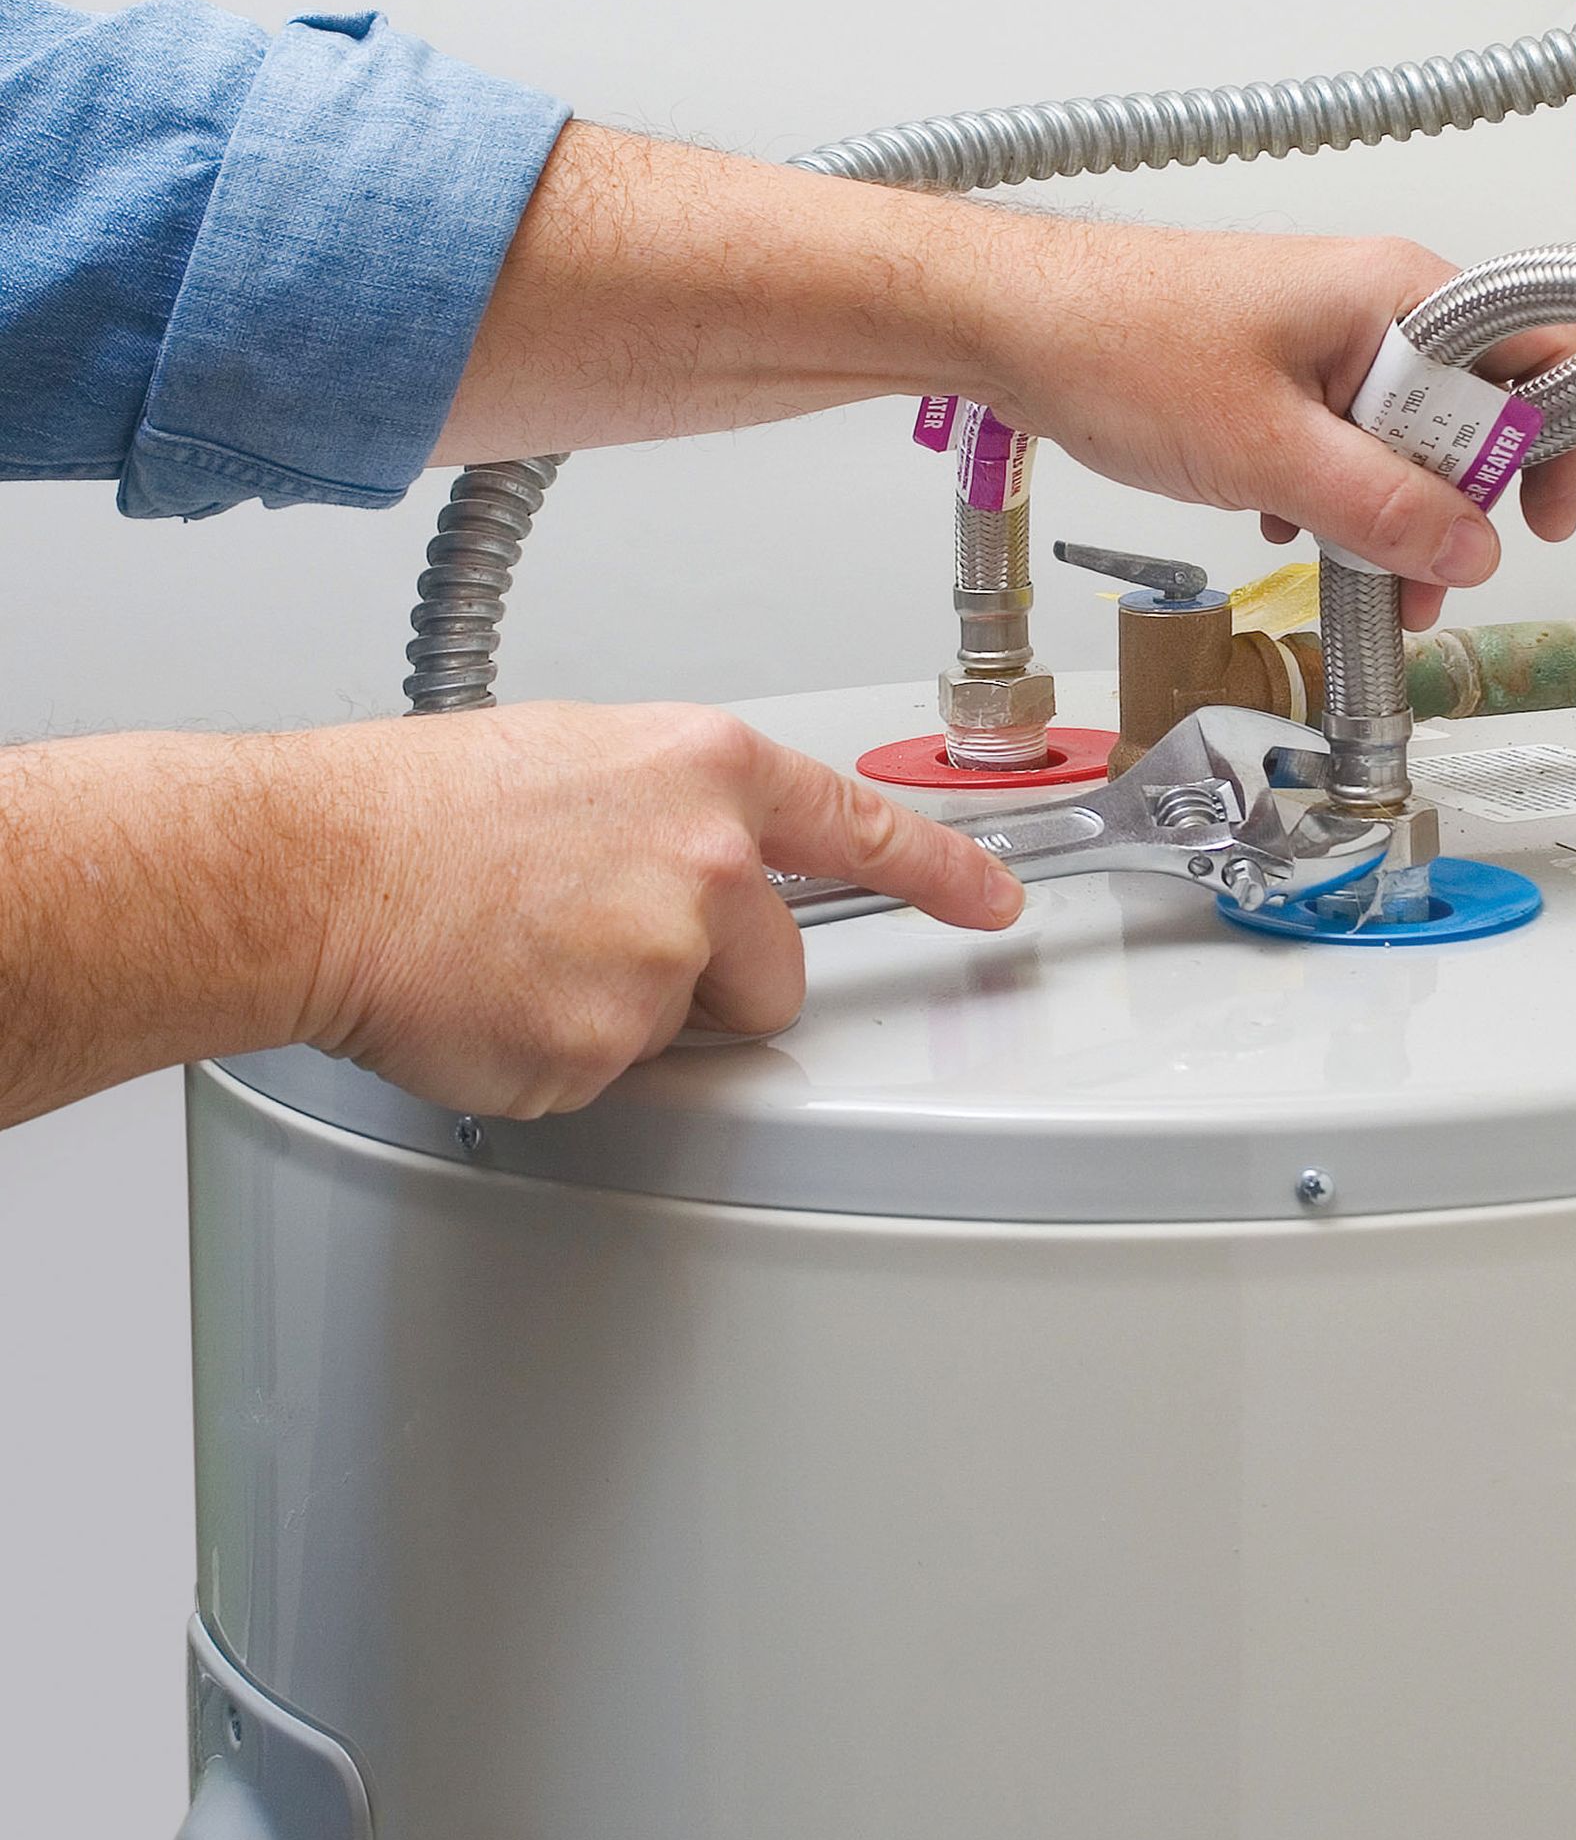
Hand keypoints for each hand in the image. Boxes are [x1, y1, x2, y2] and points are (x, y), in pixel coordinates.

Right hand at [299, 702, 1020, 1117]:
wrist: (316, 871)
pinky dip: (560, 1059)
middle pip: (777, 969)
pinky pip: (615, 1080)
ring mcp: (664, 957)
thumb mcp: (577, 759)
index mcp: (705, 771)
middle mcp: (707, 859)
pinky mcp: (608, 1046)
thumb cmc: (418, 812)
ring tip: (531, 956)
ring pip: (694, 1030)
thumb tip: (704, 857)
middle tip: (594, 941)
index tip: (994, 904)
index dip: (945, 871)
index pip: (861, 826)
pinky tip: (502, 998)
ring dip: (631, 1019)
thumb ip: (672, 811)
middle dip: (710, 982)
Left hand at [983, 226, 1575, 633]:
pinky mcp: (1278, 369)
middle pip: (1475, 408)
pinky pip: (1342, 437)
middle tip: (1425, 578)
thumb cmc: (1119, 347)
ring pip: (1402, 435)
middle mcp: (1375, 303)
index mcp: (1398, 292)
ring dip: (1390, 513)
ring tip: (1360, 579)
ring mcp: (1324, 335)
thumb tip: (1473, 549)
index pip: (1540, 351)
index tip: (1537, 523)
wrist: (1009, 324)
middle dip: (1459, 503)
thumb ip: (1382, 506)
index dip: (1558, 441)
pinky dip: (1329, 492)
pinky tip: (1282, 528)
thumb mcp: (1268, 451)